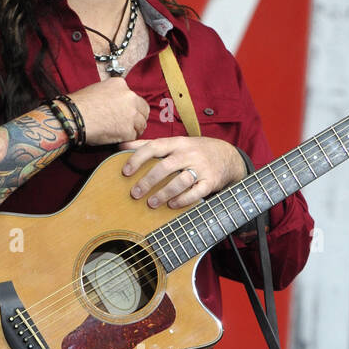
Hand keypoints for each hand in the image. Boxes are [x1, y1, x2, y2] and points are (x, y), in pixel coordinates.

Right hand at [68, 78, 149, 145]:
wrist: (73, 117)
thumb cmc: (80, 105)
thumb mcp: (98, 89)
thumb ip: (112, 94)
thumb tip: (116, 104)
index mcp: (121, 84)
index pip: (135, 97)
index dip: (132, 108)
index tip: (126, 114)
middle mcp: (129, 96)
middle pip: (143, 110)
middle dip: (137, 118)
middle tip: (129, 125)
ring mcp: (130, 114)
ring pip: (141, 124)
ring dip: (134, 129)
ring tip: (121, 133)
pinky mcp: (128, 130)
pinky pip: (133, 136)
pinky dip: (127, 138)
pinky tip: (117, 138)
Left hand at [119, 135, 245, 208]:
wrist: (227, 156)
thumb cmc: (194, 150)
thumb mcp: (175, 143)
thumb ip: (149, 144)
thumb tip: (121, 145)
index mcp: (177, 143)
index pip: (154, 147)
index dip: (138, 158)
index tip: (125, 172)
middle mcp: (189, 153)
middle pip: (165, 166)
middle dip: (148, 181)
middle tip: (135, 194)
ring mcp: (201, 167)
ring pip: (181, 181)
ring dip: (164, 193)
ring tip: (151, 203)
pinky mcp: (211, 181)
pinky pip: (196, 192)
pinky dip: (183, 200)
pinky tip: (172, 205)